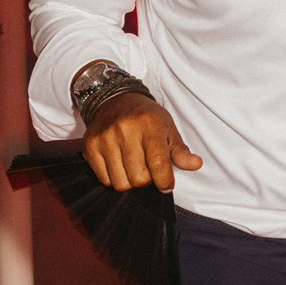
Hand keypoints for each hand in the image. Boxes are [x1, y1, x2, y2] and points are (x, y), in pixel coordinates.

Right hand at [84, 93, 202, 191]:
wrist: (114, 100)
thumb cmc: (145, 117)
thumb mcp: (167, 128)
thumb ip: (180, 150)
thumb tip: (195, 164)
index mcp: (149, 125)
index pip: (158, 164)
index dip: (164, 181)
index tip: (166, 184)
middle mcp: (125, 130)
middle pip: (138, 178)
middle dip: (146, 180)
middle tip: (147, 168)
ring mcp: (105, 138)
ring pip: (120, 182)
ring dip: (129, 180)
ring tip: (132, 166)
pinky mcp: (90, 146)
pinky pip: (104, 179)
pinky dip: (113, 177)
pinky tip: (118, 163)